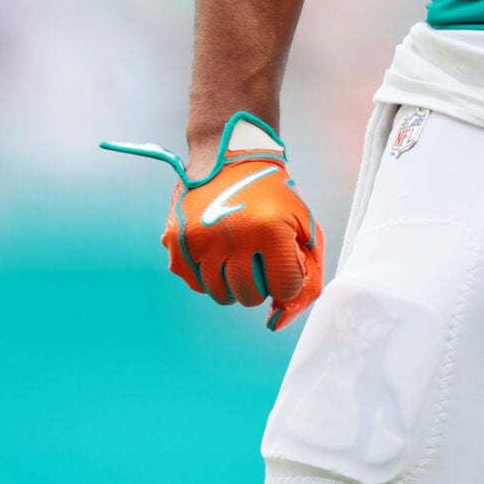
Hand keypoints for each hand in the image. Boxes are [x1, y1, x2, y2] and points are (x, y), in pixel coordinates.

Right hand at [103, 112, 326, 330]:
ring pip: (221, 296)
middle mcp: (231, 239)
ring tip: (240, 252)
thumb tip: (276, 325)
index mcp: (269, 232)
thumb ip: (307, 278)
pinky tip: (219, 249)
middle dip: (260, 283)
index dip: (287, 278)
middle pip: (249, 298)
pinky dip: (210, 275)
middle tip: (260, 255)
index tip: (283, 258)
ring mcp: (200, 243)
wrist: (230, 158)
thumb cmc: (275, 197)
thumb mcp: (304, 227)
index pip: (284, 289)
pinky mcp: (177, 244)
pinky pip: (197, 284)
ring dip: (234, 282)